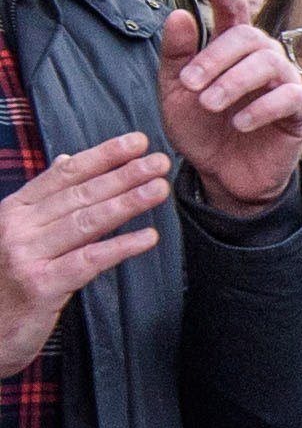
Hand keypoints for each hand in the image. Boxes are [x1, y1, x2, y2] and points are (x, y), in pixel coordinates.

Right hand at [0, 134, 170, 375]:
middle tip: (160, 161)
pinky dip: (121, 247)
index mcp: (14, 210)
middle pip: (80, 195)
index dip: (103, 155)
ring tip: (160, 189)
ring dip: (128, 203)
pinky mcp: (41, 286)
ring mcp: (26, 256)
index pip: (64, 175)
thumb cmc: (4, 281)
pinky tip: (150, 237)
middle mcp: (17, 228)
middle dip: (124, 175)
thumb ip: (44, 199)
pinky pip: (89, 261)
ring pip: (87, 222)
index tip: (138, 141)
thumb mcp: (16, 233)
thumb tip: (69, 159)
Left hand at [160, 0, 301, 216]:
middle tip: (190, 84)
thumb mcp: (176, 94)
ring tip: (209, 105)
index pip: (235, 13)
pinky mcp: (299, 110)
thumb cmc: (202, 130)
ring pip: (269, 62)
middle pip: (250, 36)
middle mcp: (263, 59)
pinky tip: (239, 123)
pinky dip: (261, 107)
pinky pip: (289, 97)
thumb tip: (179, 14)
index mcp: (233, 51)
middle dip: (216, 57)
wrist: (221, 174)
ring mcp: (284, 82)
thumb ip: (177, 57)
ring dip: (235, 81)